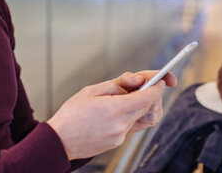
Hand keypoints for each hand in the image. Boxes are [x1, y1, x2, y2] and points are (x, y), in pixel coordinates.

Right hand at [47, 71, 175, 159]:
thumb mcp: (92, 90)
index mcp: (114, 109)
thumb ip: (118, 84)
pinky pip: (132, 125)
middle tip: (143, 84)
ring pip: (143, 117)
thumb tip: (138, 80)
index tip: (162, 79)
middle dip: (152, 94)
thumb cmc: (72, 113)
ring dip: (142, 105)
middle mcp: (121, 125)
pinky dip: (130, 114)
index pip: (148, 97)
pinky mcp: (117, 142)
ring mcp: (120, 136)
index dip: (158, 86)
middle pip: (149, 108)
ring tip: (127, 96)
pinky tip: (116, 109)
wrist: (59, 141)